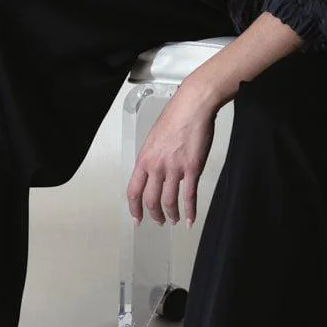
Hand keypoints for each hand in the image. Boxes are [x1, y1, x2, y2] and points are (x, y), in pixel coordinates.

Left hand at [126, 82, 217, 228]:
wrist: (193, 106)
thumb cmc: (176, 116)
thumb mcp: (154, 138)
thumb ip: (154, 157)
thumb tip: (157, 171)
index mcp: (144, 158)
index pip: (133, 191)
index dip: (134, 208)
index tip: (137, 217)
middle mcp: (156, 166)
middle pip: (150, 200)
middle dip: (154, 215)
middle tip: (158, 221)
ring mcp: (174, 168)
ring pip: (169, 201)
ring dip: (171, 215)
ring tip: (175, 220)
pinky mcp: (192, 169)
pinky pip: (189, 196)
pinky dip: (190, 211)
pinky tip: (190, 219)